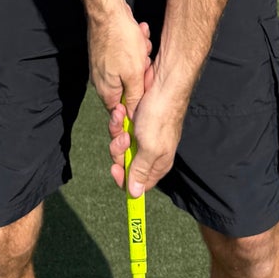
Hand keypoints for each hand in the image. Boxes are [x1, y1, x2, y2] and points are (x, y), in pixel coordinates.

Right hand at [88, 4, 151, 124]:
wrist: (107, 11)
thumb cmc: (120, 41)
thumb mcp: (134, 74)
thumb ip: (134, 97)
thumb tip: (133, 115)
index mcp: (106, 90)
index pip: (121, 110)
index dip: (136, 104)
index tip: (145, 92)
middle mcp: (101, 80)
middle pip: (128, 87)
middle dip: (141, 74)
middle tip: (144, 62)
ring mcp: (103, 65)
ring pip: (130, 69)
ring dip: (140, 57)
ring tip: (142, 44)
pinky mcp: (107, 52)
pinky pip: (126, 55)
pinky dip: (135, 47)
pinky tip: (138, 35)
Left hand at [109, 76, 187, 196]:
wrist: (163, 83)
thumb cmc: (160, 116)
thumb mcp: (150, 148)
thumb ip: (140, 171)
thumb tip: (135, 194)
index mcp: (158, 164)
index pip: (138, 184)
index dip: (124, 179)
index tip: (115, 168)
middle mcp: (150, 152)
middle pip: (125, 163)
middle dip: (118, 150)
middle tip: (124, 137)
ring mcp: (142, 137)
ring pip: (120, 145)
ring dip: (117, 132)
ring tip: (121, 118)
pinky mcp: (136, 123)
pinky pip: (120, 128)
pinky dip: (118, 121)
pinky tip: (120, 111)